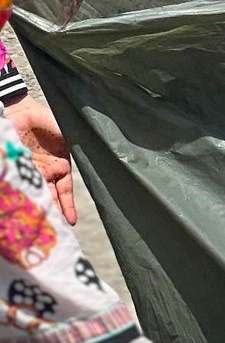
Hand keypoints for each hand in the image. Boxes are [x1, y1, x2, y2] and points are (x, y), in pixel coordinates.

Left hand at [4, 97, 75, 223]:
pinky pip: (21, 183)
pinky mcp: (17, 167)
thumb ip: (74, 145)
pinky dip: (21, 193)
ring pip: (34, 193)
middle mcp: (45, 172)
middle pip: (48, 197)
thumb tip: (89, 155)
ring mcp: (29, 171)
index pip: (65, 191)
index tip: (71, 222)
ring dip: (36, 207)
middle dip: (51, 213)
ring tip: (36, 225)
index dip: (68, 205)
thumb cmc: (48, 120)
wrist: (22, 110)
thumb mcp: (66, 133)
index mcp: (60, 165)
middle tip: (51, 231)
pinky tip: (20, 205)